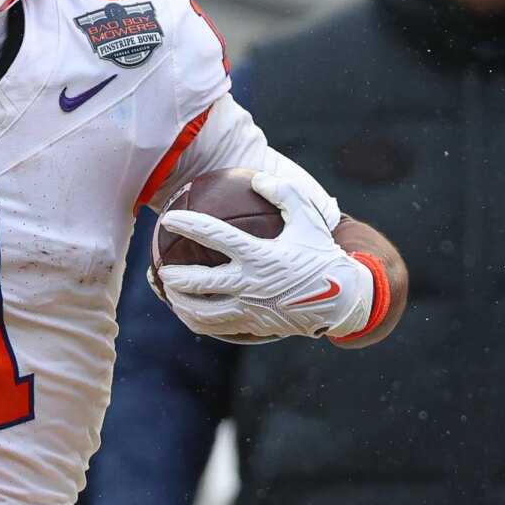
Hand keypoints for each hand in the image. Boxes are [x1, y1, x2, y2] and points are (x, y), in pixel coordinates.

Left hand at [156, 172, 371, 340]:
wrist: (343, 299)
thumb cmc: (321, 254)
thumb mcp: (309, 218)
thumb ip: (285, 193)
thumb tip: (259, 178)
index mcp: (261, 255)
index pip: (215, 236)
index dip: (189, 224)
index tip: (169, 216)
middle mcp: (251, 284)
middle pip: (200, 283)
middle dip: (174, 276)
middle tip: (161, 269)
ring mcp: (250, 308)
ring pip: (202, 311)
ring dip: (180, 303)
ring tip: (169, 292)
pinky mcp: (253, 325)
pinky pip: (215, 326)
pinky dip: (196, 320)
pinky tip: (187, 312)